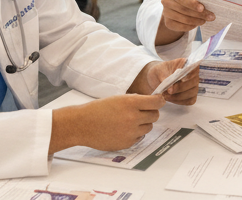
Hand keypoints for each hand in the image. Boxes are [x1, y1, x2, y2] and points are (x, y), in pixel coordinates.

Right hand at [49, 93, 164, 152]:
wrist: (82, 124)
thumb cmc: (98, 109)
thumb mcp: (118, 98)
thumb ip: (135, 101)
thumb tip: (151, 102)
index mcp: (131, 103)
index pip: (156, 102)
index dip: (159, 101)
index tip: (159, 101)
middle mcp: (133, 117)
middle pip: (155, 116)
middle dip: (151, 113)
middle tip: (142, 112)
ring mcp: (131, 132)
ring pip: (148, 127)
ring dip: (143, 124)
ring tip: (130, 121)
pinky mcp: (127, 143)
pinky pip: (139, 138)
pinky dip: (135, 134)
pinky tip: (123, 130)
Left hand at [132, 58, 199, 105]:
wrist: (156, 79)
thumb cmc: (159, 72)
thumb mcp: (159, 71)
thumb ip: (165, 78)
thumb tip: (171, 89)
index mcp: (187, 64)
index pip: (194, 69)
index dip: (188, 75)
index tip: (178, 80)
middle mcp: (194, 75)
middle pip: (193, 83)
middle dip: (180, 88)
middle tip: (168, 92)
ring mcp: (193, 86)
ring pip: (192, 93)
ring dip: (178, 97)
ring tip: (166, 96)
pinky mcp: (191, 96)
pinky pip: (189, 101)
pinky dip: (179, 101)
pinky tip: (170, 99)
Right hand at [157, 0, 213, 45]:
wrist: (176, 6)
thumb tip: (209, 8)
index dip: (192, 3)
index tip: (202, 8)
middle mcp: (166, 1)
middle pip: (184, 9)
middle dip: (199, 14)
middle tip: (211, 17)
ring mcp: (165, 12)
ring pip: (184, 19)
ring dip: (197, 21)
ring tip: (205, 20)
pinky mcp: (168, 23)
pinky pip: (181, 27)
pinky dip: (190, 26)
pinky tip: (196, 24)